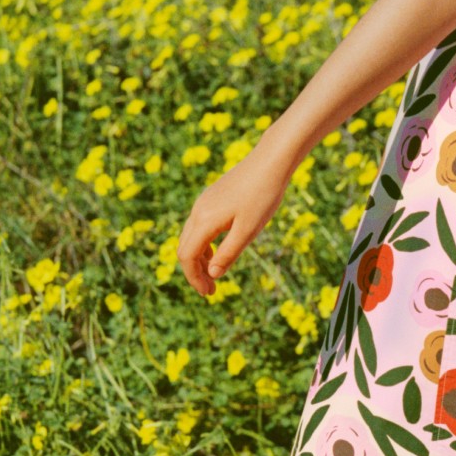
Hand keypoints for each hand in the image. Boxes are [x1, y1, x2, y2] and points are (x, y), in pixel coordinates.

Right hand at [176, 138, 293, 296]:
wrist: (271, 161)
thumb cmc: (263, 195)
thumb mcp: (248, 230)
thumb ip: (228, 253)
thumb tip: (212, 274)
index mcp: (204, 221)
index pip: (187, 257)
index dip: (194, 278)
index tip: (209, 293)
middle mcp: (198, 211)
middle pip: (185, 248)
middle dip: (195, 272)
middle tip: (211, 290)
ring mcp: (204, 202)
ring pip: (191, 236)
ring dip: (200, 258)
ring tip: (215, 273)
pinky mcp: (213, 197)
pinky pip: (200, 225)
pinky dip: (205, 243)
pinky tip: (219, 250)